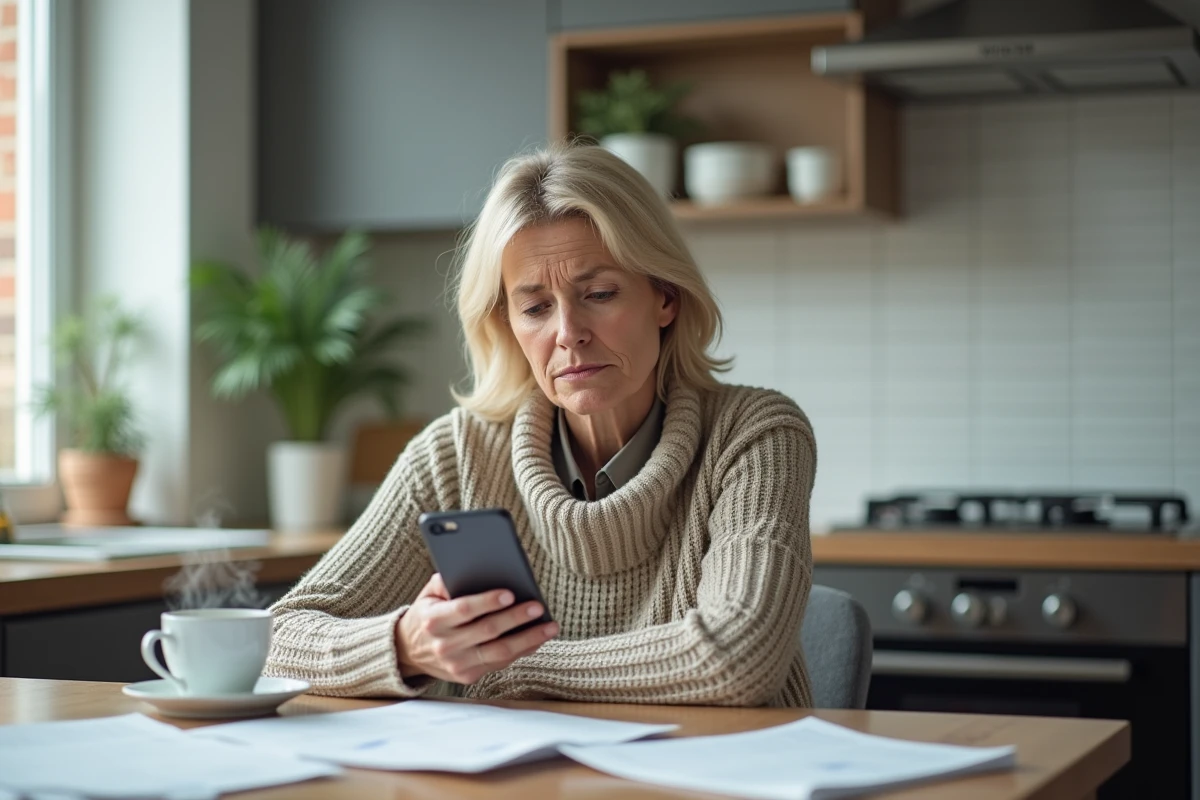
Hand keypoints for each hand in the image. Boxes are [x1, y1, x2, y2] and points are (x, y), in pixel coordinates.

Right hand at [395, 573, 558, 683]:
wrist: (409, 652)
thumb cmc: (427, 614)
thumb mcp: (429, 594)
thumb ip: (448, 580)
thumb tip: (477, 569)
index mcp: (433, 620)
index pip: (463, 610)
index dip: (487, 602)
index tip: (510, 593)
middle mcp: (444, 645)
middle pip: (487, 631)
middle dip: (515, 618)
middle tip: (537, 606)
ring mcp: (457, 664)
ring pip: (499, 652)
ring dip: (528, 639)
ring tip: (550, 626)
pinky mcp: (468, 676)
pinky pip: (501, 663)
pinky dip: (523, 650)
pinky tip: (538, 638)